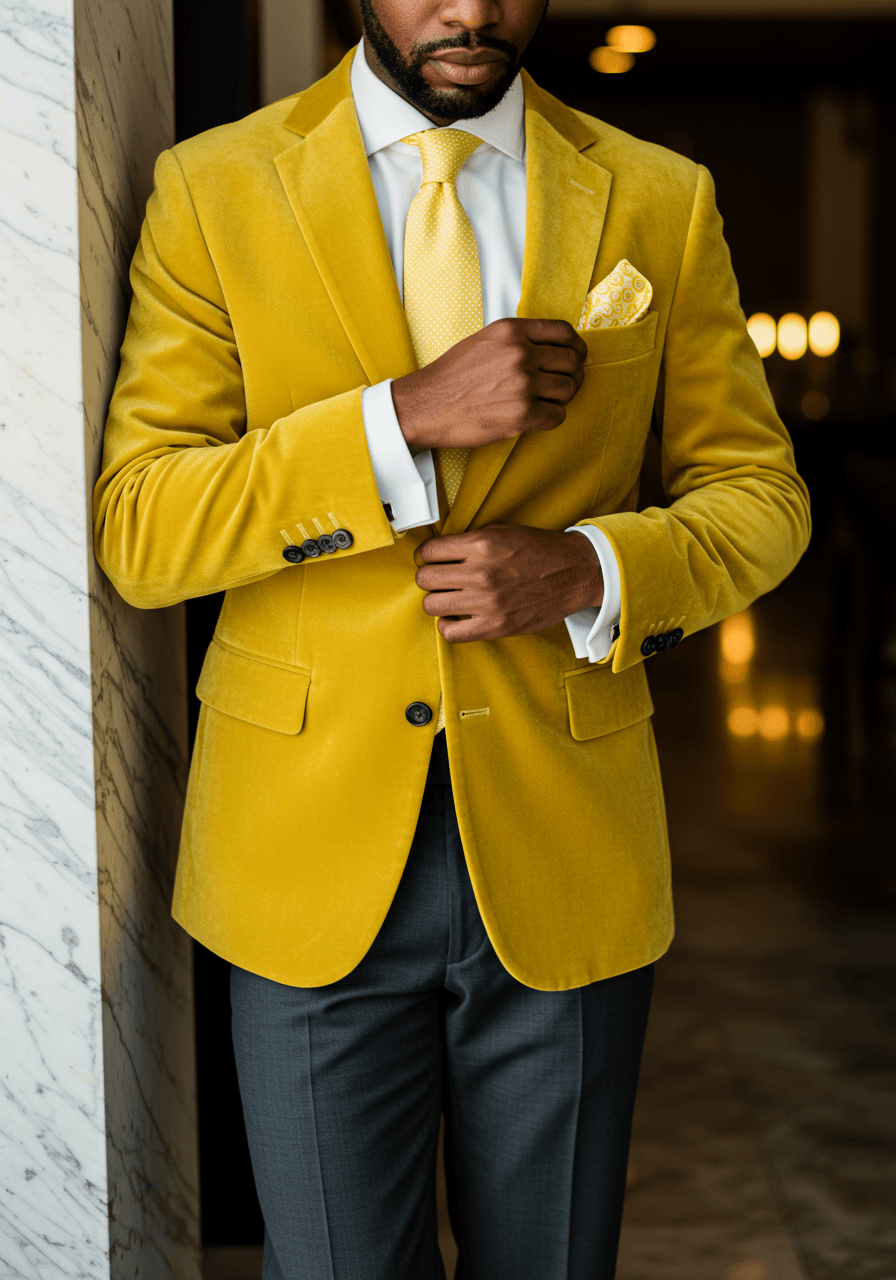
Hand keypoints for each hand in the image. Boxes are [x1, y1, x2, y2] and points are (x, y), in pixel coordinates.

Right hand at [391, 319, 587, 453]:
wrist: (427, 406)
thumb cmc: (452, 376)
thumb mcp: (484, 340)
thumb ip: (517, 340)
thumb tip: (551, 348)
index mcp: (512, 332)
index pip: (563, 332)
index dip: (577, 345)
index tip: (578, 355)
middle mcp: (521, 355)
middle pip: (571, 361)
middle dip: (574, 373)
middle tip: (566, 383)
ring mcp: (524, 385)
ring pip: (568, 389)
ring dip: (563, 397)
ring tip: (548, 400)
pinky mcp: (523, 415)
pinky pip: (557, 415)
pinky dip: (552, 417)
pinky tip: (538, 416)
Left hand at [414, 525, 603, 642]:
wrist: (575, 573)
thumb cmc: (539, 551)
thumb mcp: (502, 532)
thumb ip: (469, 542)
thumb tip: (439, 553)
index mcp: (481, 545)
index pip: (428, 552)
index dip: (426, 556)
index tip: (432, 560)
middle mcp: (481, 573)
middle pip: (425, 579)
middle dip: (429, 578)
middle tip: (440, 580)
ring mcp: (487, 602)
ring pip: (432, 605)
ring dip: (437, 601)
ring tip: (449, 598)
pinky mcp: (496, 625)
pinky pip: (451, 633)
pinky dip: (448, 626)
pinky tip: (456, 618)